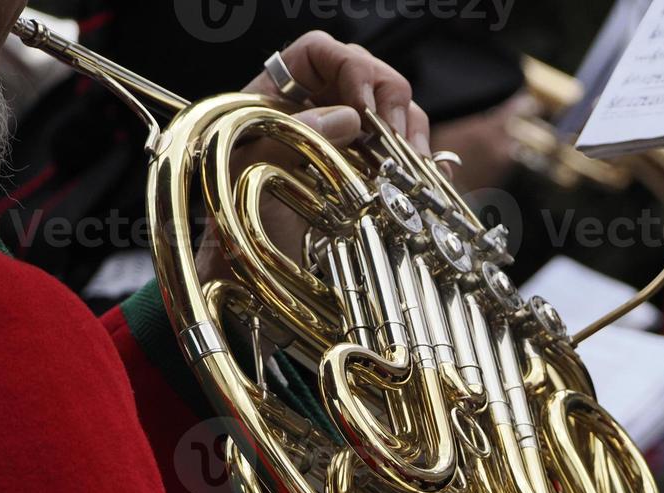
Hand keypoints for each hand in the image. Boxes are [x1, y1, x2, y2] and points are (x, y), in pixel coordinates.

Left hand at [196, 33, 428, 280]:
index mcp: (279, 95)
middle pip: (368, 76)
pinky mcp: (369, 172)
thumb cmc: (237, 218)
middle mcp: (317, 110)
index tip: (363, 110)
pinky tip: (425, 178)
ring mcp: (347, 140)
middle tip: (392, 141)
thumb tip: (349, 117)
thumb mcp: (254, 169)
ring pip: (394, 114)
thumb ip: (296, 135)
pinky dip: (421, 163)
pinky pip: (405, 153)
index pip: (319, 53)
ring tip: (408, 167)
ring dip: (409, 136)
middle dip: (389, 103)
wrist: (249, 268)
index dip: (349, 68)